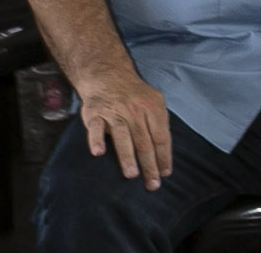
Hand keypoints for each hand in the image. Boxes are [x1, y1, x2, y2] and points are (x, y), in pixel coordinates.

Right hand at [75, 67, 174, 188]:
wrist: (109, 75)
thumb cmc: (135, 96)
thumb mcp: (154, 103)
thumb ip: (159, 125)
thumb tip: (164, 156)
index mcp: (154, 108)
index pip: (162, 136)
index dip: (164, 156)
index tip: (165, 174)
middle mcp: (135, 110)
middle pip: (145, 140)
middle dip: (149, 164)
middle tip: (152, 184)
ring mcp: (114, 112)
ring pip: (123, 135)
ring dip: (127, 156)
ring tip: (131, 174)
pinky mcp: (94, 113)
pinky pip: (95, 128)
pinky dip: (96, 140)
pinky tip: (98, 153)